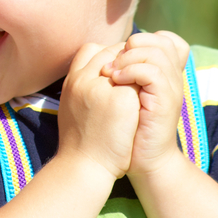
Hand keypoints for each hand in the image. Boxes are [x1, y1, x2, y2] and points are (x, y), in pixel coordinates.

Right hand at [57, 43, 141, 180]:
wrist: (84, 167)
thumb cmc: (80, 142)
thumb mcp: (73, 107)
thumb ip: (83, 87)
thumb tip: (100, 75)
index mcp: (72, 80)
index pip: (92, 49)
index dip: (110, 55)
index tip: (120, 69)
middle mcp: (85, 79)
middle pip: (112, 52)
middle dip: (128, 60)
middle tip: (137, 76)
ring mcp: (103, 87)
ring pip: (128, 63)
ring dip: (136, 74)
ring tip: (142, 90)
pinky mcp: (122, 99)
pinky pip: (139, 81)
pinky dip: (144, 89)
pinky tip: (146, 103)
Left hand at [104, 31, 189, 176]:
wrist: (144, 161)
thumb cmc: (130, 130)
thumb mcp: (127, 96)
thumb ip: (126, 74)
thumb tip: (107, 53)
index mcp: (166, 74)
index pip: (164, 39)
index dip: (141, 40)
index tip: (118, 57)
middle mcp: (173, 78)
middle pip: (162, 41)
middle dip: (133, 45)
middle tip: (112, 63)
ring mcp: (172, 89)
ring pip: (156, 53)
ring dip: (128, 57)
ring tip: (111, 72)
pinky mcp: (167, 101)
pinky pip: (152, 72)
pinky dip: (131, 71)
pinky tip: (115, 81)